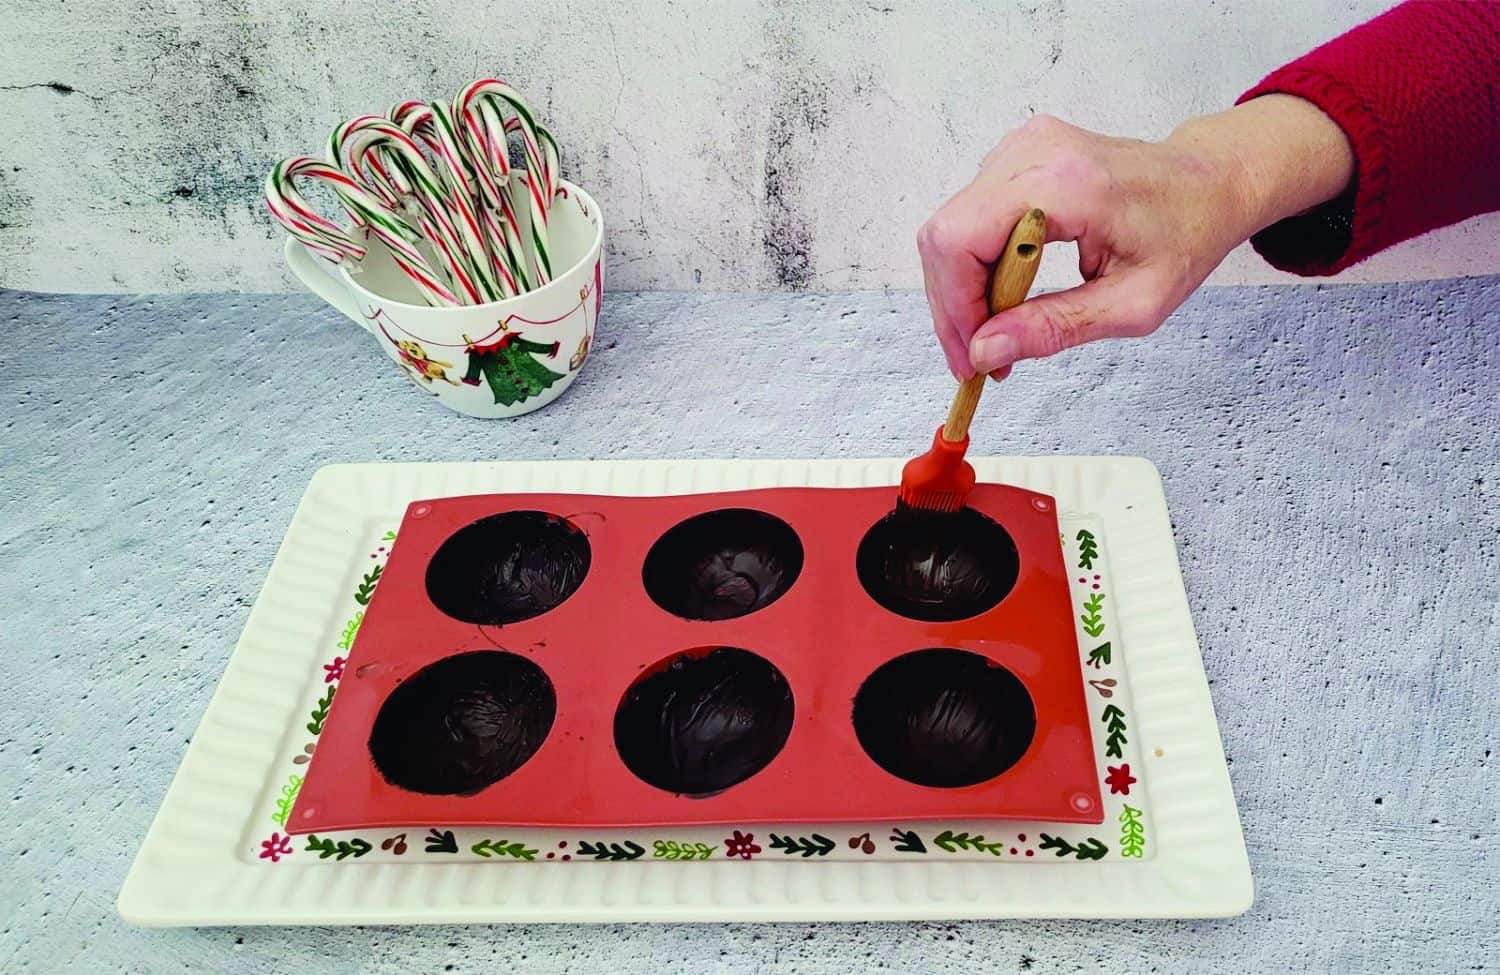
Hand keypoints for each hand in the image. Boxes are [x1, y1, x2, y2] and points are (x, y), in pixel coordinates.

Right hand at [917, 97, 1353, 378]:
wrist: (1210, 180)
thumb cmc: (1186, 235)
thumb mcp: (1135, 303)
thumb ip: (1055, 327)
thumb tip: (985, 351)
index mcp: (1065, 184)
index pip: (960, 240)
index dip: (954, 306)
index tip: (973, 359)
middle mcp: (1033, 153)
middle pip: (944, 235)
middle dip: (952, 307)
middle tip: (980, 359)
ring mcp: (1020, 147)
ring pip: (949, 229)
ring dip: (962, 290)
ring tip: (998, 331)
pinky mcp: (1017, 155)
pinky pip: (969, 217)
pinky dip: (977, 265)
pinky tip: (1007, 296)